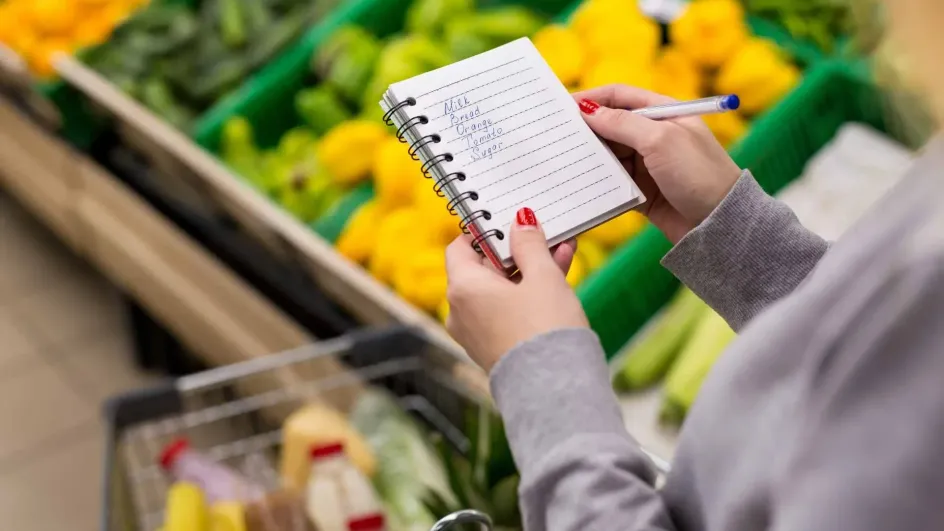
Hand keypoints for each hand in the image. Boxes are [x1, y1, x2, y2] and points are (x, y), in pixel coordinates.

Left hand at [445, 208, 588, 372]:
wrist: (556, 391)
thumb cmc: (545, 329)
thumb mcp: (542, 276)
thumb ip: (529, 244)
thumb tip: (520, 222)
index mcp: (462, 288)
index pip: (461, 247)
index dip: (485, 232)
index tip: (509, 222)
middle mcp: (460, 311)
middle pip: (483, 269)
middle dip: (516, 252)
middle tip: (545, 235)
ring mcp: (475, 333)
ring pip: (499, 291)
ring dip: (527, 272)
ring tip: (561, 253)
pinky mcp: (493, 349)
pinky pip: (505, 312)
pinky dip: (525, 296)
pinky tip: (557, 281)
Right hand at [572, 85, 741, 242]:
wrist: (720, 224)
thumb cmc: (699, 174)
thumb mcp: (660, 140)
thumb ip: (623, 123)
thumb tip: (588, 111)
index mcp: (662, 113)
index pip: (619, 96)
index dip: (591, 98)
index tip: (562, 107)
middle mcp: (652, 136)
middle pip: (610, 125)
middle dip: (585, 130)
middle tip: (555, 137)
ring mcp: (647, 164)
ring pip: (608, 155)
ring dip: (588, 158)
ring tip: (561, 162)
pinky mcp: (641, 191)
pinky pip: (611, 182)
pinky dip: (596, 182)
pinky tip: (578, 185)